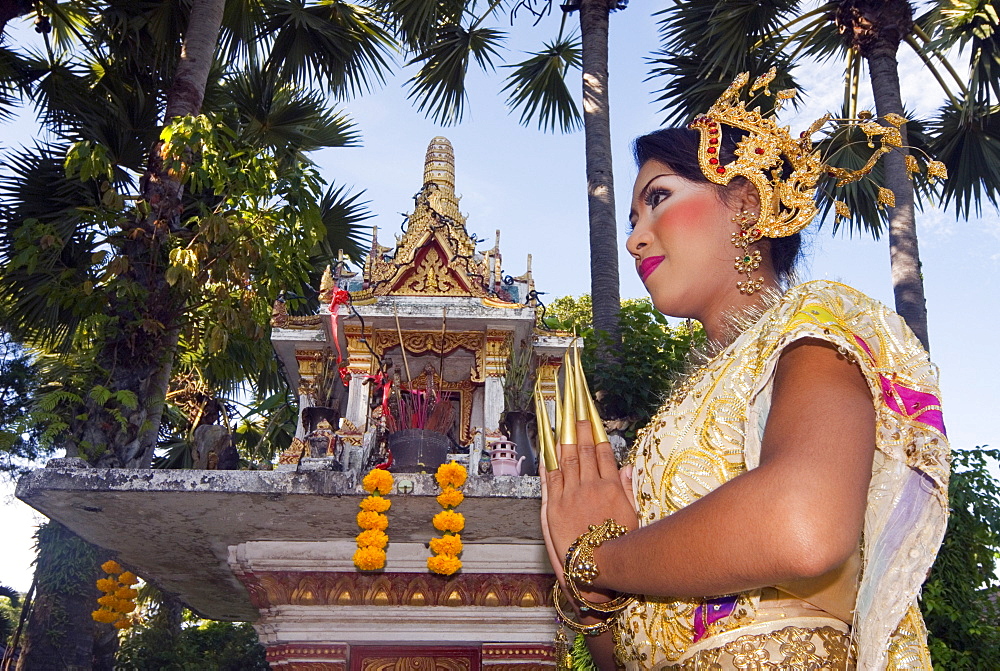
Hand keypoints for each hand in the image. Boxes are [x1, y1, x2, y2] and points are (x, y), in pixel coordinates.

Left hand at [540, 419, 637, 598]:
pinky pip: (550, 478)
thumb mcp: (632, 516)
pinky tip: (546, 450)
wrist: (596, 567)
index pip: (603, 453)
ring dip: (563, 439)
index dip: (596, 433)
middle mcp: (589, 486)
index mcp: (610, 487)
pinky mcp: (554, 506)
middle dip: (579, 429)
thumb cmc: (619, 547)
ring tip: (560, 422)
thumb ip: (628, 489)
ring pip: (565, 460)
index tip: (592, 418)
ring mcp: (570, 494)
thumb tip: (628, 467)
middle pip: (583, 450)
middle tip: (574, 410)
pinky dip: (548, 462)